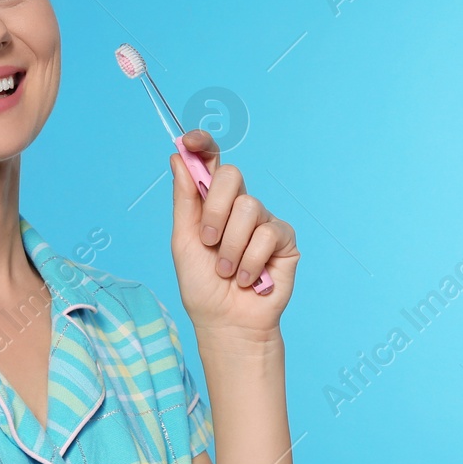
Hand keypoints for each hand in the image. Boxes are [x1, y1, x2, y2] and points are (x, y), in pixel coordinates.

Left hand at [169, 130, 298, 336]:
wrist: (226, 321)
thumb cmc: (203, 285)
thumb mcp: (184, 241)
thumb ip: (185, 200)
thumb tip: (177, 157)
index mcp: (212, 202)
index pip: (211, 162)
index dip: (202, 145)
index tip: (190, 142)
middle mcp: (239, 206)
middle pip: (231, 176)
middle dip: (214, 210)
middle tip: (208, 241)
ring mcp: (264, 220)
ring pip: (248, 208)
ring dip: (231, 247)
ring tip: (227, 272)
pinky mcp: (284, 239)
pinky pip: (267, 234)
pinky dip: (250, 261)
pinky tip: (247, 279)